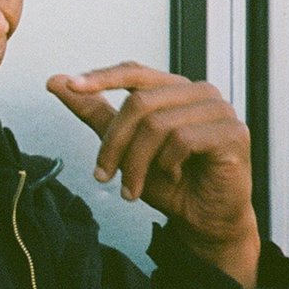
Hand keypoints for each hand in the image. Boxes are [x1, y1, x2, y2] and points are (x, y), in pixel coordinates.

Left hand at [48, 62, 260, 288]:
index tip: (70, 86)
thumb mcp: (122, 145)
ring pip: (157, 124)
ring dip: (136, 163)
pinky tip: (174, 177)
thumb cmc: (168, 180)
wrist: (202, 218)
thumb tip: (55, 81)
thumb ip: (94, 112)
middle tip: (103, 175)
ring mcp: (220, 110)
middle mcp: (199, 92)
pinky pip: (183, 139)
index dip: (101, 77)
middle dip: (113, 144)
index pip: (134, 71)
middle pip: (139, 103)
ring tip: (132, 188)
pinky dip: (168, 164)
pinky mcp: (233, 132)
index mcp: (173, 89)